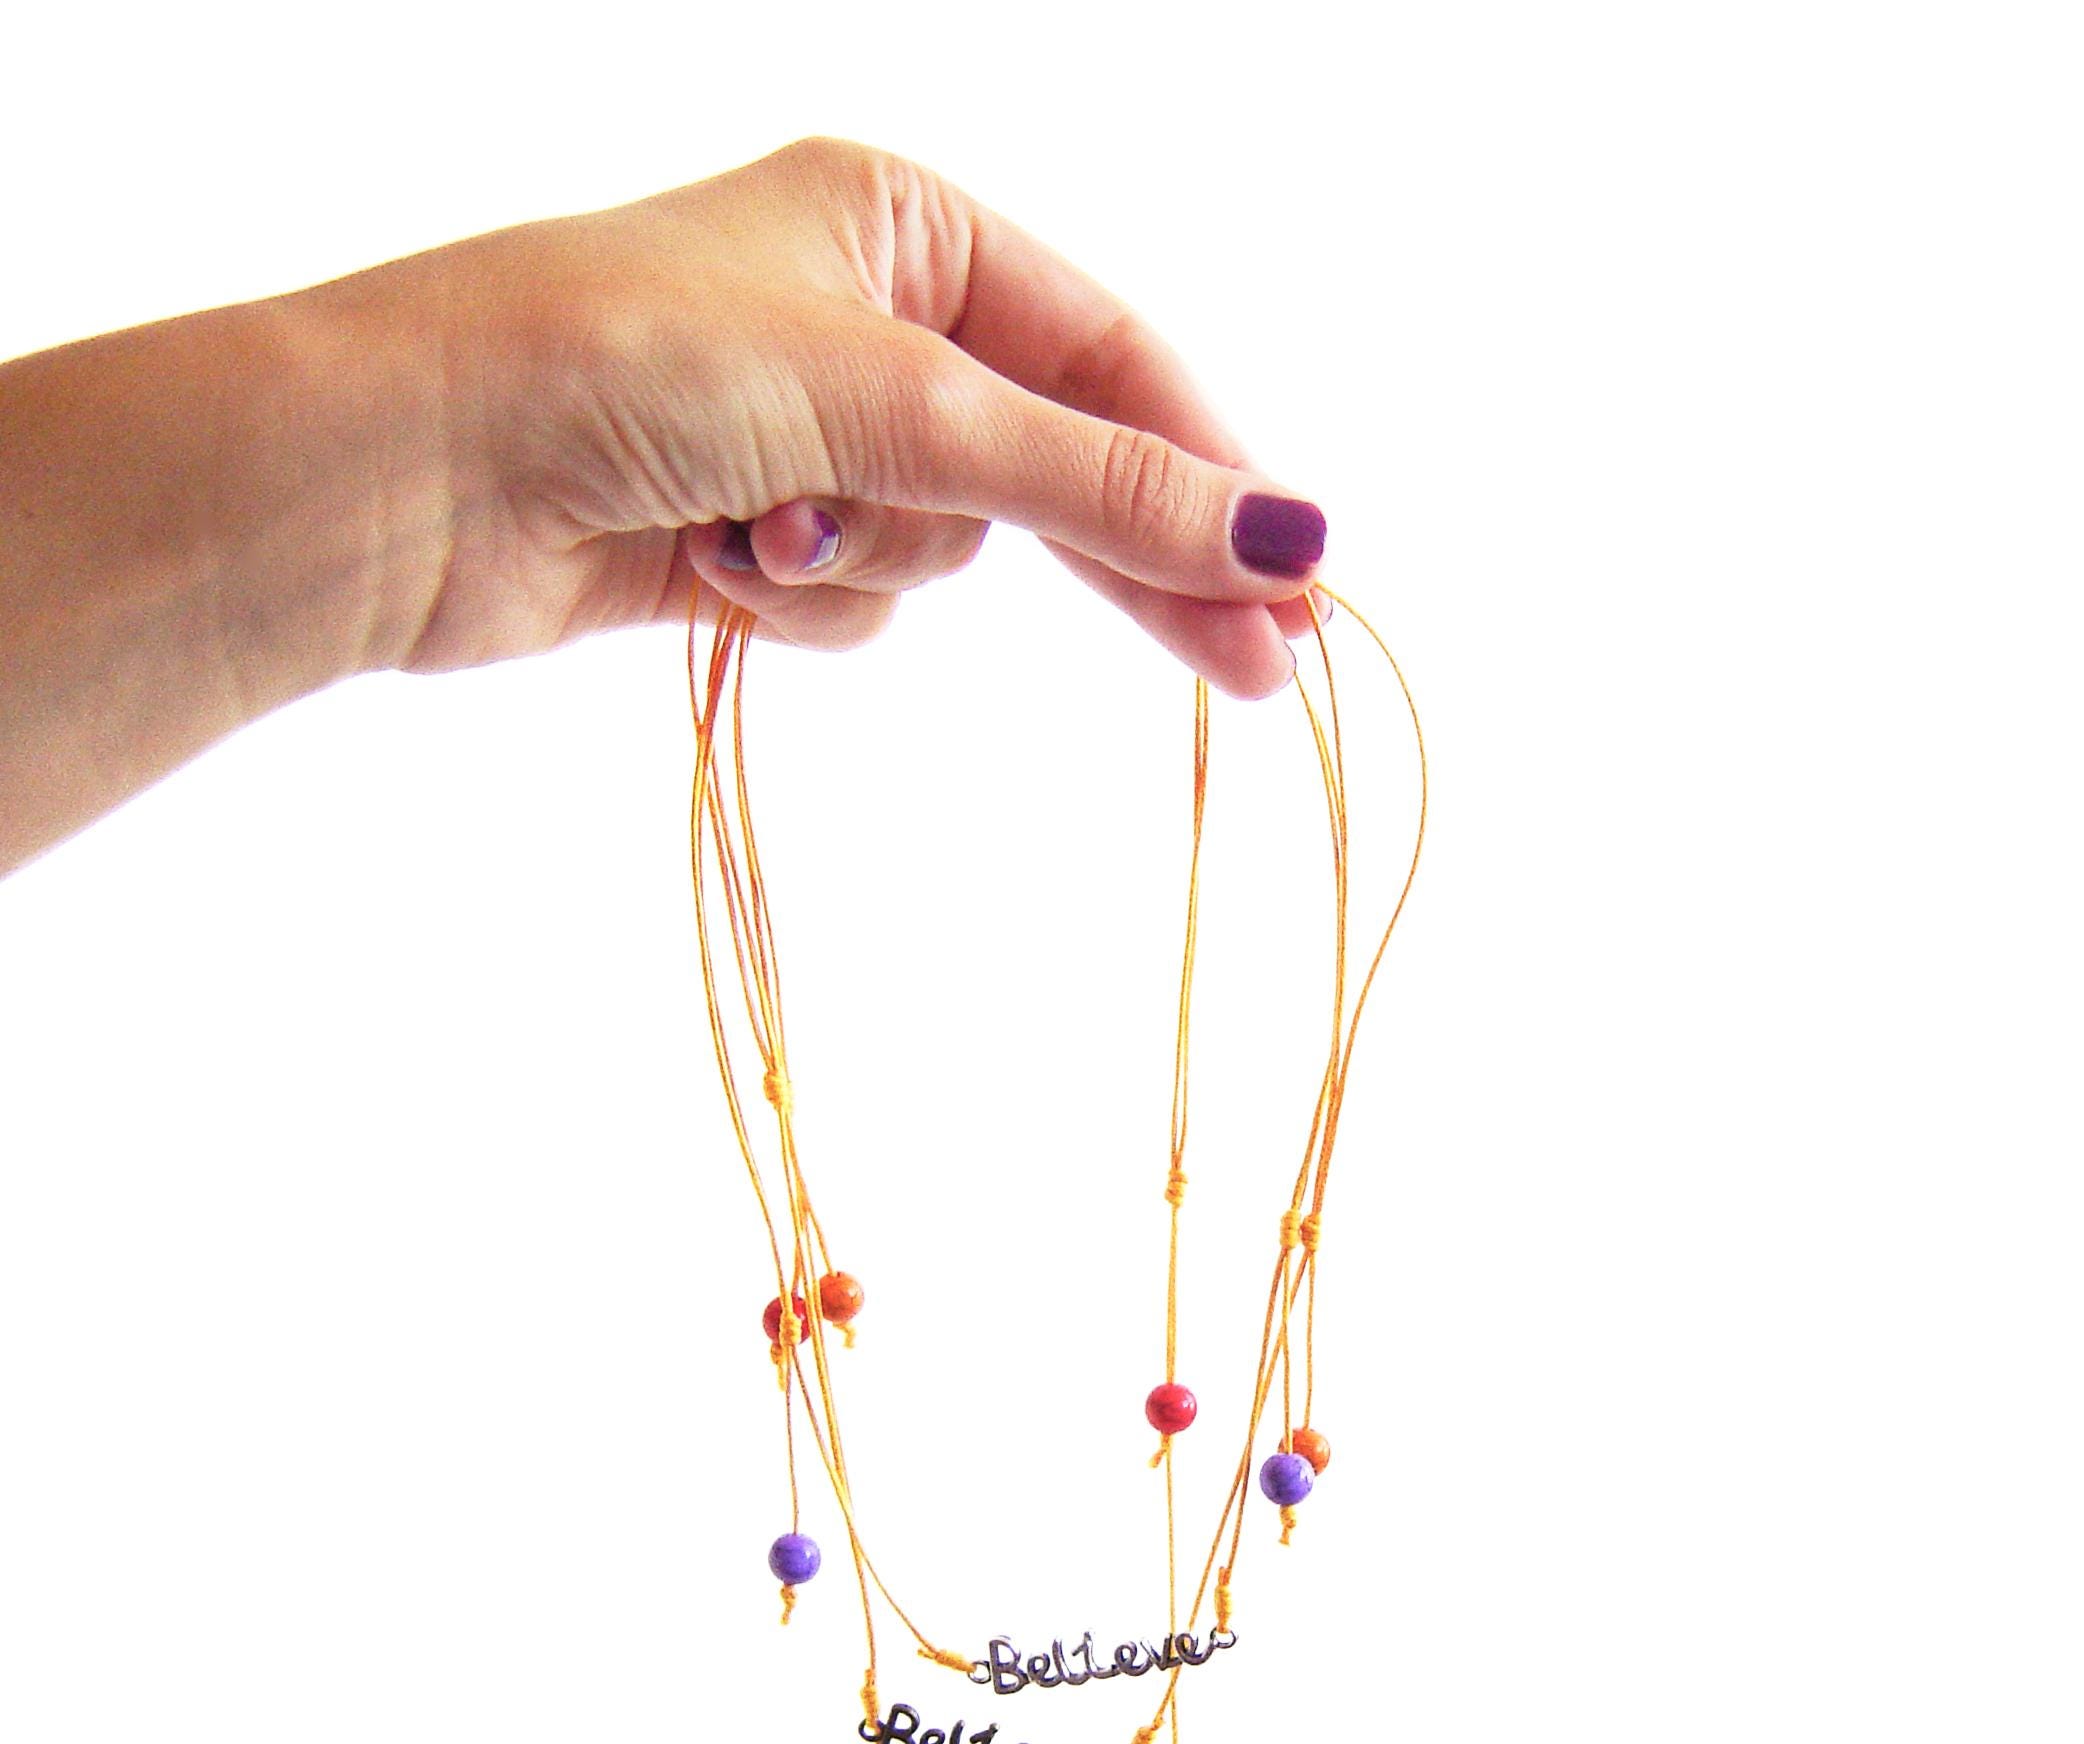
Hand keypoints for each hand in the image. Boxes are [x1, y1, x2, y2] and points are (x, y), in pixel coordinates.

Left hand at [381, 136, 1326, 697]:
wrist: (404, 474)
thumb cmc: (627, 361)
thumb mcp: (894, 401)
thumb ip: (1089, 478)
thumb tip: (1279, 534)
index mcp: (905, 224)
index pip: (1110, 359)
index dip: (1206, 474)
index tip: (1298, 581)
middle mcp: (865, 316)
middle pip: (1049, 464)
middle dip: (1120, 561)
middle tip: (1255, 671)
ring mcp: (805, 432)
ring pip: (938, 547)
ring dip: (864, 560)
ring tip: (759, 529)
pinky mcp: (748, 533)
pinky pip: (851, 601)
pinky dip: (797, 602)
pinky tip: (710, 563)